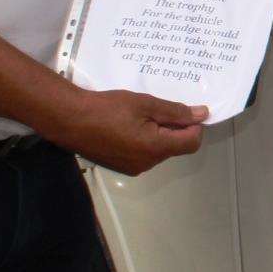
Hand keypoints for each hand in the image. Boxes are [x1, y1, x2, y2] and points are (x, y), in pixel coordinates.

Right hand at [53, 88, 208, 175]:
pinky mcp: (122, 166)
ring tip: (139, 116)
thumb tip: (202, 115)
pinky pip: (144, 154)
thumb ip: (175, 112)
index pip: (191, 143)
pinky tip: (128, 126)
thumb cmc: (108, 108)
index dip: (194, 126)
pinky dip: (144, 141)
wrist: (70, 119)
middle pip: (175, 147)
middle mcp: (148, 163)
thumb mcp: (145, 104)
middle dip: (174, 129)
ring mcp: (133, 167)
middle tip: (157, 108)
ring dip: (158, 134)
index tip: (185, 111)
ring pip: (159, 151)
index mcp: (156, 148)